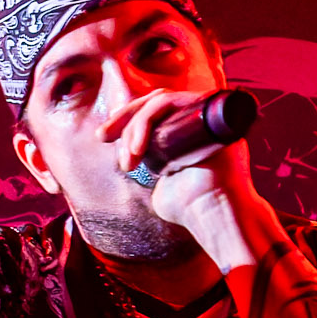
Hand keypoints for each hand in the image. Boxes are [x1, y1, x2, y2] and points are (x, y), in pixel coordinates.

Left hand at [102, 87, 279, 271]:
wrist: (214, 217)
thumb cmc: (191, 209)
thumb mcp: (161, 185)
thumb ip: (150, 168)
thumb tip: (129, 159)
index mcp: (187, 131)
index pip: (153, 111)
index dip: (125, 119)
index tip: (103, 137)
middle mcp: (197, 118)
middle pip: (155, 100)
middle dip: (124, 117)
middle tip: (103, 137)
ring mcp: (205, 113)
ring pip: (161, 100)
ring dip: (135, 125)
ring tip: (128, 158)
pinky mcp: (209, 113)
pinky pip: (172, 102)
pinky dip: (148, 119)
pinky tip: (137, 147)